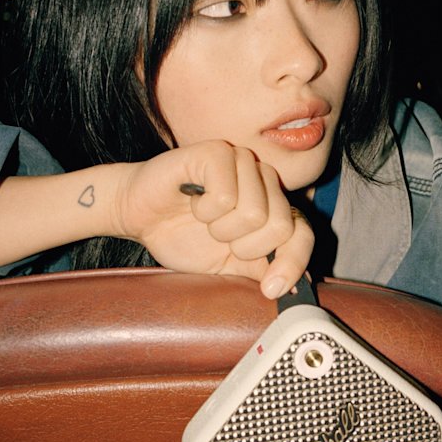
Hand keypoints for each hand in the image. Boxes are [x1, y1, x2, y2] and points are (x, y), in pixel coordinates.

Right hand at [114, 141, 313, 297]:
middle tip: (220, 239)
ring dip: (221, 229)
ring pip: (254, 214)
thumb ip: (264, 271)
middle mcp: (265, 180)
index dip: (291, 264)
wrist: (139, 218)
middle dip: (245, 248)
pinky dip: (204, 210)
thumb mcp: (231, 266)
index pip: (303, 233)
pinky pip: (225, 197)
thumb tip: (297, 289)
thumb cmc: (184, 237)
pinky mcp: (219, 152)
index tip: (269, 289)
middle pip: (280, 227)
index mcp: (275, 205)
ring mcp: (244, 162)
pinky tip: (193, 200)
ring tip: (205, 218)